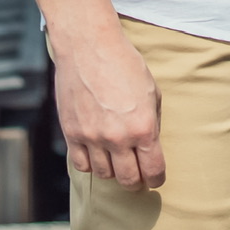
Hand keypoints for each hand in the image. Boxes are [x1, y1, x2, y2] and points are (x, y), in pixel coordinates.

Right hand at [52, 27, 166, 189]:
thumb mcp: (152, 91)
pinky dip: (91, 164)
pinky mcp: (71, 133)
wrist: (89, 46)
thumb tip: (150, 146)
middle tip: (138, 177)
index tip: (156, 179)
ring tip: (117, 162)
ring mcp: (92, 137)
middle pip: (128, 180)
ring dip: (114, 172)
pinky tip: (97, 155)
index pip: (153, 170)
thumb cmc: (125, 64)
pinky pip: (82, 165)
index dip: (157, 179)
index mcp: (143, 127)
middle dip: (136, 182)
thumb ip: (152, 122)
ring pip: (105, 174)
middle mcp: (118, 137)